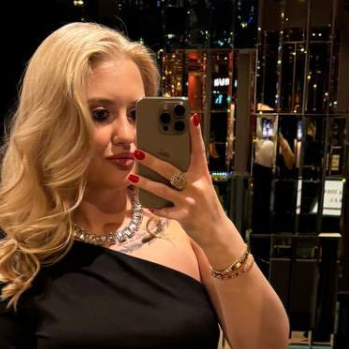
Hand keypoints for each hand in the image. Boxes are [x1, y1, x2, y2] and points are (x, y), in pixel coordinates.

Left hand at [127, 112, 227, 245]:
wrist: (216, 231)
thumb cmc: (205, 205)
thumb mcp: (201, 186)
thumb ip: (187, 174)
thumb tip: (164, 162)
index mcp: (202, 174)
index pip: (198, 150)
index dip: (195, 133)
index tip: (191, 116)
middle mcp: (196, 185)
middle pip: (171, 169)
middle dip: (152, 160)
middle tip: (137, 151)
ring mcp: (190, 201)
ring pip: (163, 189)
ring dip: (145, 183)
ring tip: (132, 177)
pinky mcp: (184, 216)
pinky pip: (164, 210)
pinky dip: (155, 208)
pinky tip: (146, 204)